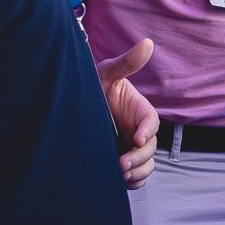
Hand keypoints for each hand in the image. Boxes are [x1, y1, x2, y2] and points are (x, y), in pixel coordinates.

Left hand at [97, 38, 160, 189]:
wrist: (72, 107)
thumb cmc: (91, 86)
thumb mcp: (106, 74)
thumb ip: (126, 64)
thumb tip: (148, 43)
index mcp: (140, 111)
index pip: (151, 123)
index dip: (147, 132)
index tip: (136, 139)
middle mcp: (139, 131)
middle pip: (150, 149)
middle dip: (139, 158)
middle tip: (121, 163)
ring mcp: (132, 148)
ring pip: (147, 166)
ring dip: (137, 172)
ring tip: (120, 173)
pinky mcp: (124, 162)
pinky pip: (137, 177)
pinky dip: (133, 181)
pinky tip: (120, 180)